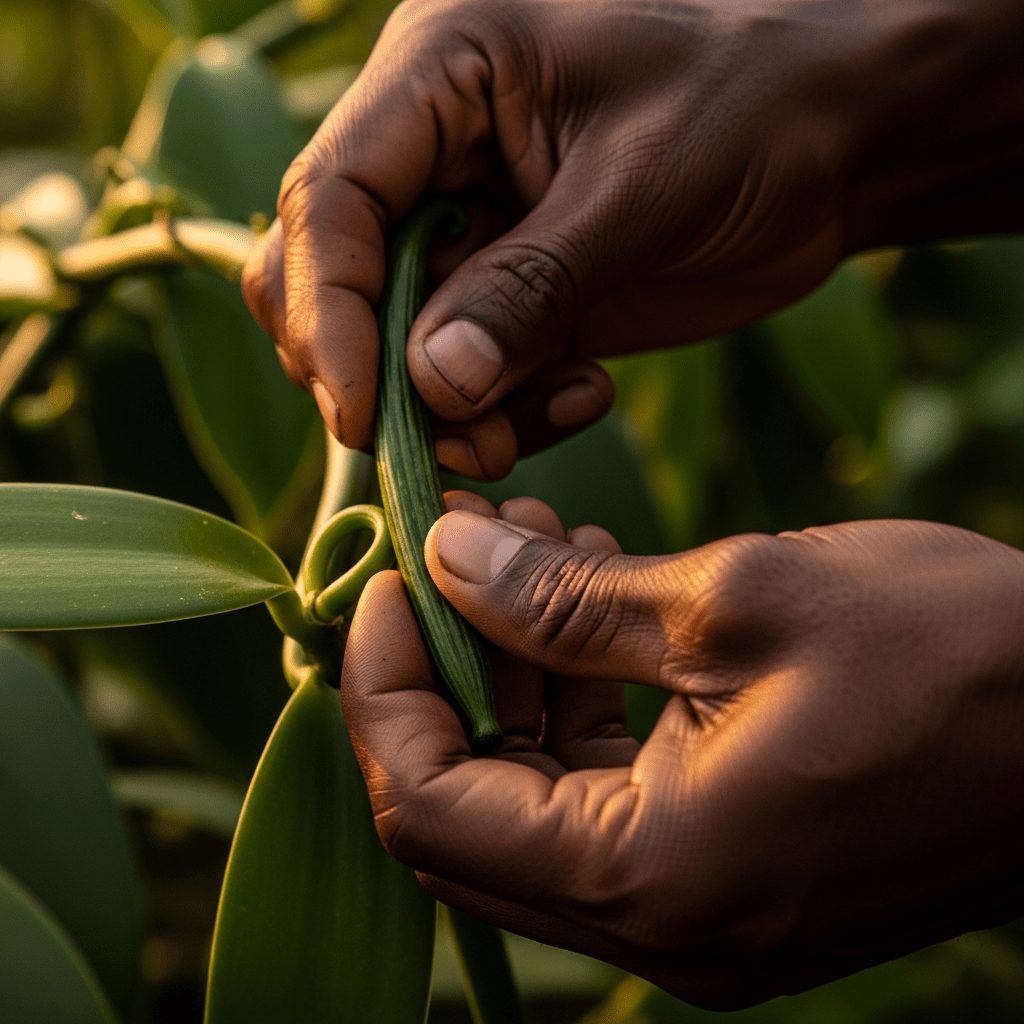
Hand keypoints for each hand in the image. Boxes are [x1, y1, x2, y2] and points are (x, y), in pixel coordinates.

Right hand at [245, 0, 1023, 476]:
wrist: (841, 136)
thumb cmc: (758, 104)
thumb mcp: (642, 185)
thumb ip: (529, 285)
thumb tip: (429, 385)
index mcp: (441, 75)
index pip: (330, 200)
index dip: (330, 313)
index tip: (364, 412)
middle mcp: (434, 153)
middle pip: (333, 277)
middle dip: (375, 372)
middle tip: (455, 440)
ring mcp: (473, 231)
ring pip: (394, 342)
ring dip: (443, 410)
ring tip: (528, 427)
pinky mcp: (515, 293)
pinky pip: (465, 374)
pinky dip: (499, 412)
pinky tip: (577, 398)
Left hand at [341, 498, 1023, 1007]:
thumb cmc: (952, 653)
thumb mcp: (736, 598)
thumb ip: (564, 595)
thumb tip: (449, 559)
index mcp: (655, 880)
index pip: (428, 810)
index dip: (384, 689)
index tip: (389, 579)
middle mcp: (662, 929)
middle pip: (468, 814)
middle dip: (442, 677)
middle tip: (456, 554)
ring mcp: (698, 910)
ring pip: (533, 800)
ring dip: (513, 676)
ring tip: (531, 547)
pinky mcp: (730, 872)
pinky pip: (606, 796)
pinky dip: (577, 702)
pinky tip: (593, 598)